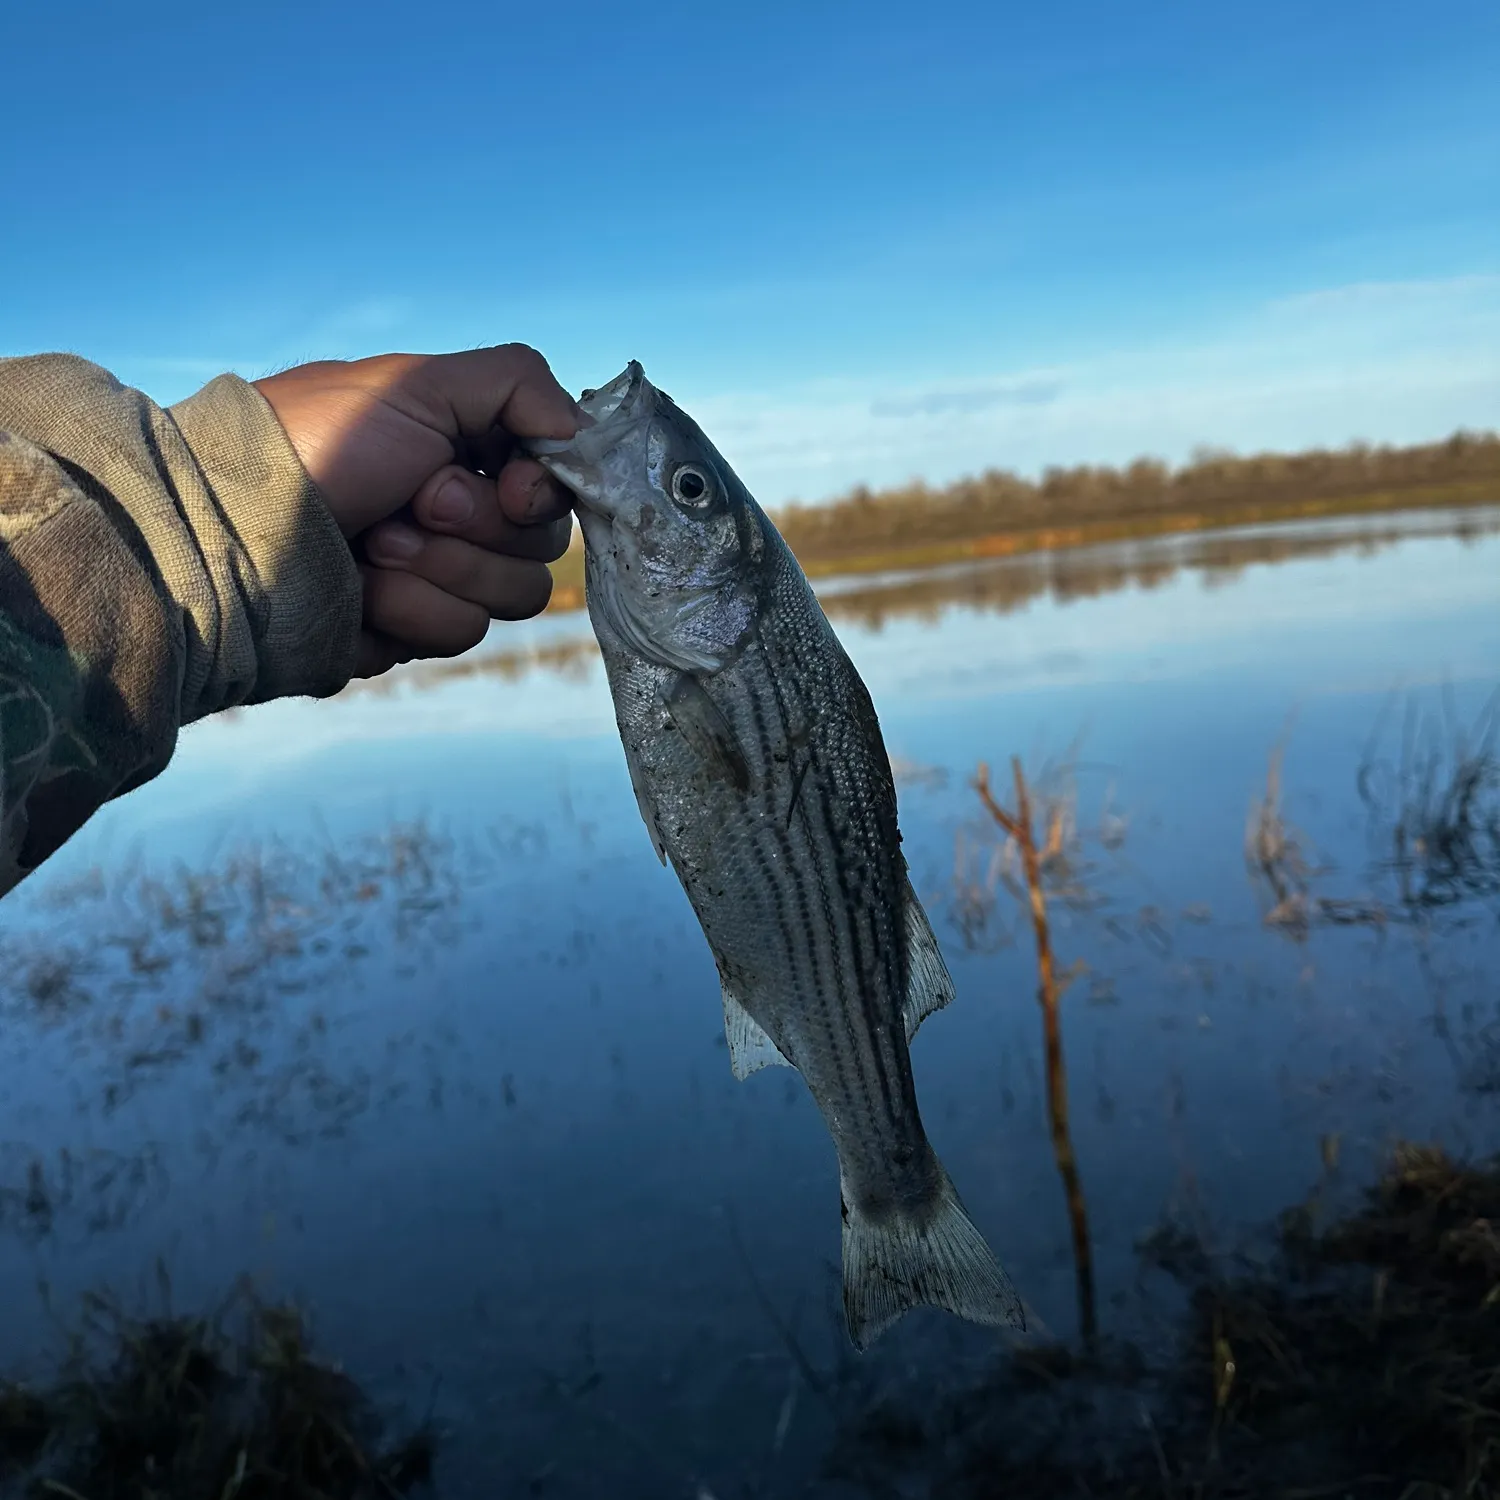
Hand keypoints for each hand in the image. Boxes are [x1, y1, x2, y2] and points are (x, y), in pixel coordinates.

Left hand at [255, 344, 579, 677]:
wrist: (232, 531)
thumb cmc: (321, 444)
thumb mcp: (419, 383)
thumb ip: (518, 384)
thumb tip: (579, 433)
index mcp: (464, 452)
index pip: (554, 490)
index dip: (539, 494)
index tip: (506, 487)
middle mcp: (457, 516)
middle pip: (541, 550)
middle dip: (474, 529)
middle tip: (408, 505)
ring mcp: (436, 578)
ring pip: (507, 599)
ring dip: (438, 569)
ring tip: (370, 547)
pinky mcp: (409, 631)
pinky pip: (456, 635)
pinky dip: (406, 610)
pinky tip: (359, 591)